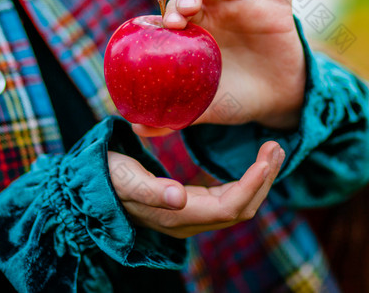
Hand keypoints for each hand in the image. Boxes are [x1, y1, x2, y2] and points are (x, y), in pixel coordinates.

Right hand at [107, 141, 284, 238]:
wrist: (91, 186)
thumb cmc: (106, 178)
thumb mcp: (124, 178)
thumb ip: (151, 190)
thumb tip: (179, 197)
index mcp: (176, 216)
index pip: (229, 208)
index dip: (252, 185)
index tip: (267, 158)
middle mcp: (189, 221)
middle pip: (241, 209)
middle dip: (263, 180)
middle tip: (278, 146)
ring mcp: (191, 215)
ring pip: (239, 205)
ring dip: (259, 180)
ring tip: (273, 150)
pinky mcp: (191, 205)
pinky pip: (229, 199)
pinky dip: (247, 181)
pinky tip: (255, 163)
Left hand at [133, 0, 305, 136]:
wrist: (274, 104)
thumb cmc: (234, 98)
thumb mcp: (204, 107)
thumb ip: (173, 115)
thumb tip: (136, 128)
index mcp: (197, 26)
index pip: (177, 2)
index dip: (170, 7)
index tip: (170, 25)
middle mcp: (218, 9)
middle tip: (186, 8)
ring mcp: (248, 4)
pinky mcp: (278, 9)